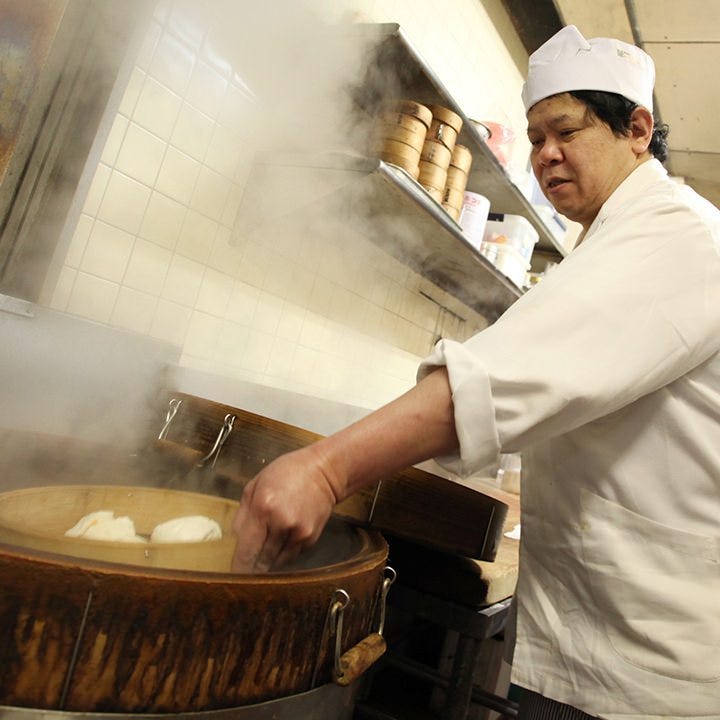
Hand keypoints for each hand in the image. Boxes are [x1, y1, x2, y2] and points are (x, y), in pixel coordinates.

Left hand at [231, 447, 338, 572]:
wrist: (323, 472)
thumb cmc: (287, 473)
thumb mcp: (255, 485)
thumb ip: (242, 515)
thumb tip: (235, 541)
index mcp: (263, 508)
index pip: (246, 551)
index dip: (238, 567)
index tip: (232, 574)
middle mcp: (282, 524)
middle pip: (261, 562)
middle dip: (251, 568)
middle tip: (244, 568)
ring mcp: (299, 533)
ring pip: (276, 563)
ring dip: (267, 562)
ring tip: (262, 553)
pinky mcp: (310, 538)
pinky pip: (291, 556)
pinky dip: (282, 554)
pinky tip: (280, 540)